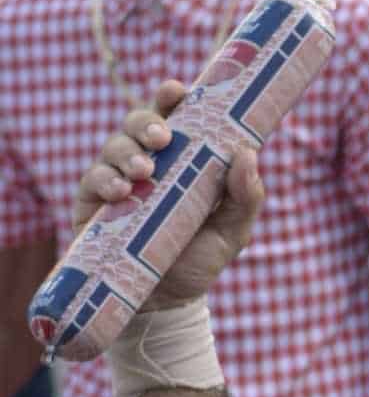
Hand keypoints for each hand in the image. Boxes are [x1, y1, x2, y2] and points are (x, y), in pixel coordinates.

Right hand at [75, 82, 265, 307]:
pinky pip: (92, 180)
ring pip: (114, 146)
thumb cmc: (198, 261)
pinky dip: (105, 179)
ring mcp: (117, 180)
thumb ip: (247, 197)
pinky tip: (120, 191)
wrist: (164, 306)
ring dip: (128, 152)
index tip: (177, 91)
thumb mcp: (232, 232)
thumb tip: (248, 153)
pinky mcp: (92, 205)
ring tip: (143, 171)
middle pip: (139, 123)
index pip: (175, 118)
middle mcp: (147, 163)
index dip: (172, 97)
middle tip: (163, 138)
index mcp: (182, 160)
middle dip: (147, 122)